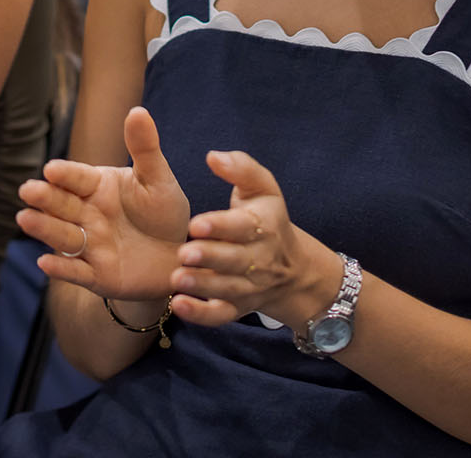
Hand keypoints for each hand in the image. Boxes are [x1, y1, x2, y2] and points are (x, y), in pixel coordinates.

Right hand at [17, 107, 189, 300]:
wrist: (179, 255)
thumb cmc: (165, 212)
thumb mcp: (158, 179)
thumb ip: (144, 148)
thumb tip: (137, 110)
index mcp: (98, 187)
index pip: (77, 178)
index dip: (64, 174)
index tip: (51, 169)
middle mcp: (87, 214)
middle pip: (62, 205)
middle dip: (45, 198)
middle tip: (28, 190)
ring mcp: (89, 245)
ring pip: (63, 235)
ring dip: (44, 228)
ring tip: (26, 219)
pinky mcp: (95, 275)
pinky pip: (76, 271)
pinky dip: (61, 268)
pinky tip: (46, 262)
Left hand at [169, 149, 342, 329]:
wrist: (293, 269)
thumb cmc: (266, 218)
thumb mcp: (263, 188)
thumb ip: (241, 168)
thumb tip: (213, 156)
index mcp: (263, 226)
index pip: (243, 226)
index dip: (220, 226)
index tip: (195, 223)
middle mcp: (259, 259)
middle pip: (235, 261)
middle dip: (210, 257)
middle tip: (183, 253)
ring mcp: (249, 286)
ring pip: (227, 289)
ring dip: (202, 285)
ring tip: (177, 279)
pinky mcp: (238, 307)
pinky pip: (221, 315)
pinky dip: (201, 314)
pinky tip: (179, 305)